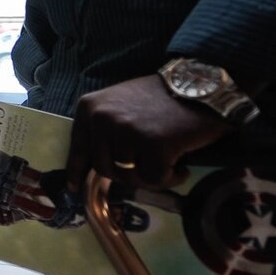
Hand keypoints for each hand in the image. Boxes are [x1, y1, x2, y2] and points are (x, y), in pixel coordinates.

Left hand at [68, 74, 232, 188]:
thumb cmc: (160, 97)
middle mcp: (103, 119)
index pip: (79, 149)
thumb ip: (104, 130)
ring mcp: (127, 131)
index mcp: (90, 108)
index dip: (78, 172)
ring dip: (153, 176)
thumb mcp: (120, 105)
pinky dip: (172, 178)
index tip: (75, 188)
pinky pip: (156, 179)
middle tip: (151, 166)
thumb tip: (93, 167)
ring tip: (169, 160)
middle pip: (105, 170)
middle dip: (129, 173)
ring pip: (131, 177)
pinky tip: (182, 165)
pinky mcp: (154, 144)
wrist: (200, 85)